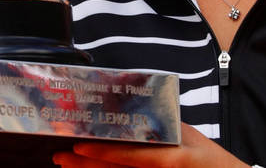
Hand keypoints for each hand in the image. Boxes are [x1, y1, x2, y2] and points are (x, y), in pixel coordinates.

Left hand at [52, 123, 248, 167]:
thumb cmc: (205, 156)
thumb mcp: (185, 134)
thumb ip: (159, 122)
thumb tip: (134, 104)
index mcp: (165, 158)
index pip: (128, 156)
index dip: (102, 152)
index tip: (78, 146)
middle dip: (84, 166)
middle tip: (60, 158)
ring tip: (67, 165)